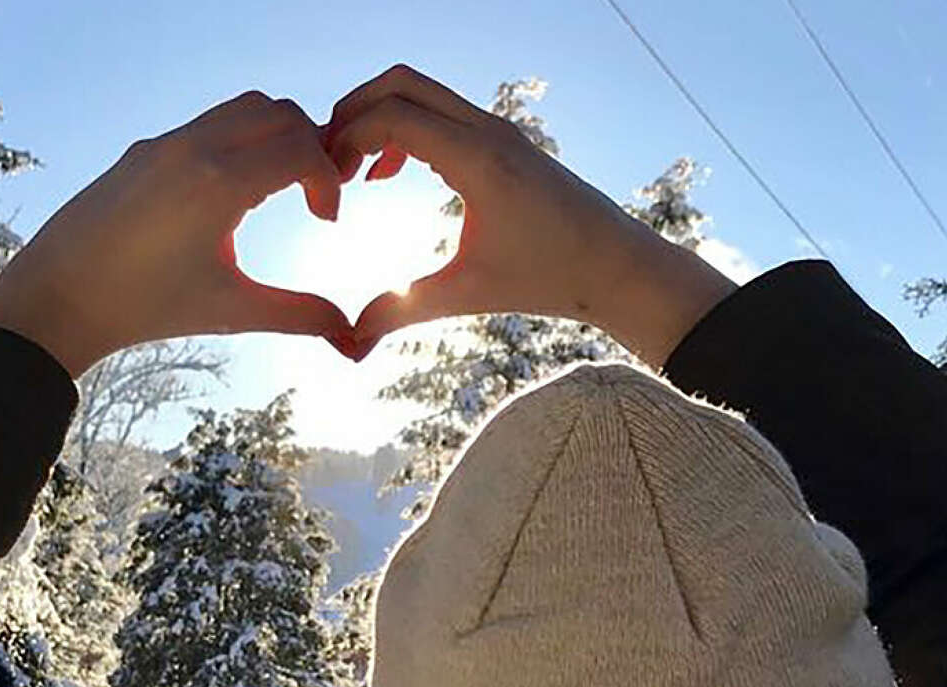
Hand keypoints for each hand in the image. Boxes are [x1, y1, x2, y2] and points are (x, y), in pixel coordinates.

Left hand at [0, 92, 353, 376]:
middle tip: (314, 194)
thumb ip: (298, 315)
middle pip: (280, 114)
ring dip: (274, 137)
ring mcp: (165, 143)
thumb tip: (351, 337)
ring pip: (243, 109)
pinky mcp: (145, 149)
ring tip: (280, 187)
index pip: (302, 149)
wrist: (61, 296)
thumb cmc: (145, 306)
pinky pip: (208, 125)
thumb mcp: (231, 310)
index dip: (329, 181)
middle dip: (310, 147)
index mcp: (219, 183)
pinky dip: (239, 142)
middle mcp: (193, 149)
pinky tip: (234, 194)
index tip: (324, 220)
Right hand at [322, 65, 735, 366]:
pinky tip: (391, 176)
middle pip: (400, 82)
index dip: (346, 140)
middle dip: (353, 112)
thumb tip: (346, 344)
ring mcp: (497, 129)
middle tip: (329, 163)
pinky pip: (440, 111)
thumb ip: (402, 310)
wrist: (617, 267)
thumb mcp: (468, 295)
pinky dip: (405, 127)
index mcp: (478, 158)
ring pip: (420, 91)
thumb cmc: (550, 278)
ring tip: (355, 172)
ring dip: (378, 118)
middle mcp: (487, 130)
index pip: (392, 116)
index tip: (329, 183)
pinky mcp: (502, 139)